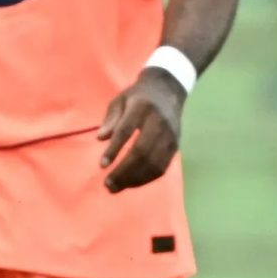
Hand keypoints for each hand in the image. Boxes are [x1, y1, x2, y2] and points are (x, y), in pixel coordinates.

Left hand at [98, 70, 185, 192]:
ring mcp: (170, 135)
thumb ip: (111, 119)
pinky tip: (132, 182)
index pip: (127, 130)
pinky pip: (162, 166)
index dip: (114, 149)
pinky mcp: (176, 145)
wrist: (169, 90)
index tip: (102, 165)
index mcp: (142, 107)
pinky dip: (146, 178)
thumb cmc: (138, 97)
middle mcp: (159, 122)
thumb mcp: (120, 100)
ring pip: (154, 162)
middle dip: (124, 170)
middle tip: (107, 184)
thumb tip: (100, 138)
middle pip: (142, 151)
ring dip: (134, 178)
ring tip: (116, 187)